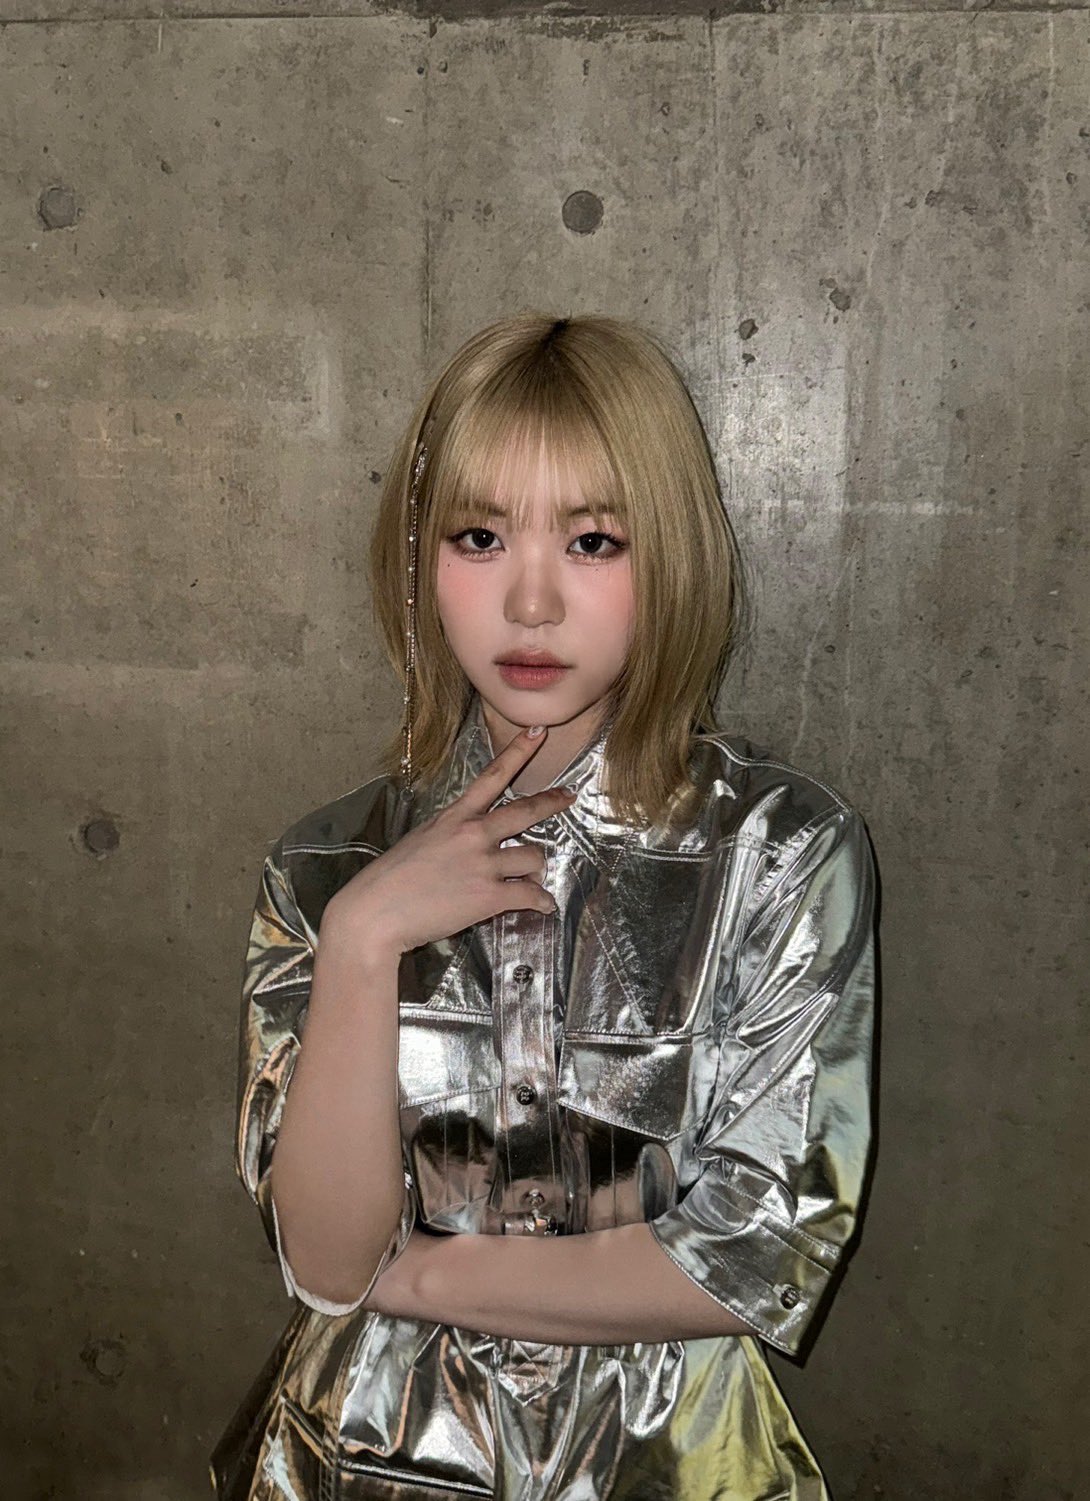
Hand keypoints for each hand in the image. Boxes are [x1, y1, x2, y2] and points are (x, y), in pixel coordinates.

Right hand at [322, 724, 574, 953]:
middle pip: (526, 811)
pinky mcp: (489, 896)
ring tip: (530, 880)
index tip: (539, 732)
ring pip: (535, 857)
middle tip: (567, 796)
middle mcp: (473, 834)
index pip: (493, 776)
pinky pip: (531, 894)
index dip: (519, 751)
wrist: (376, 912)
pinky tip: (542, 904)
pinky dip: (540, 900)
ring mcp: (483, 864)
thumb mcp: (422, 839)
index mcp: (455, 816)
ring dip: (536, 870)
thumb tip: (475, 842)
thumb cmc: (392, 879)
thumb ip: (452, 834)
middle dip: (552, 801)